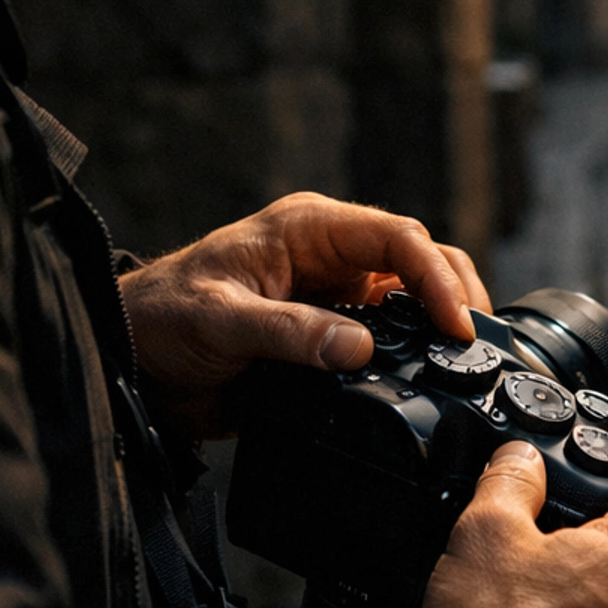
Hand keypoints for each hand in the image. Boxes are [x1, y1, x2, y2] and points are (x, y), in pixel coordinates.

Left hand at [118, 192, 489, 437]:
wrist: (134, 362)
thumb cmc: (163, 317)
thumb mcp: (221, 319)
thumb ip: (289, 333)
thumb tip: (359, 349)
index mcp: (310, 227)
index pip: (397, 237)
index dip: (436, 277)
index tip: (456, 324)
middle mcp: (331, 254)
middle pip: (420, 261)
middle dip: (455, 295)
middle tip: (473, 345)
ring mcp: (335, 294)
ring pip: (412, 299)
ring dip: (440, 325)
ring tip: (463, 364)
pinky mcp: (331, 333)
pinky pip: (389, 337)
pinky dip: (415, 355)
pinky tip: (427, 380)